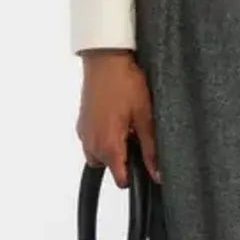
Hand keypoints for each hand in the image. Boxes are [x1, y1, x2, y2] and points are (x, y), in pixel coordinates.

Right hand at [77, 49, 160, 188]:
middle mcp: (91, 143)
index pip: (120, 179)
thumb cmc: (124, 83)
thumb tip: (157, 172)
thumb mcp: (145, 117)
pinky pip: (92, 140)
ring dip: (112, 148)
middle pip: (109, 167)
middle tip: (137, 136)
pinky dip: (103, 136)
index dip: (135, 175)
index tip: (145, 164)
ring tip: (127, 127)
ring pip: (99, 155)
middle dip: (124, 158)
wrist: (105, 59)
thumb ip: (150, 149)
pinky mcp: (82, 123)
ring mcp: (84, 132)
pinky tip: (116, 119)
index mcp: (108, 145)